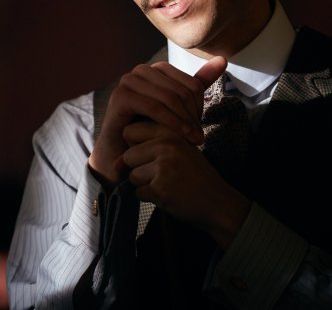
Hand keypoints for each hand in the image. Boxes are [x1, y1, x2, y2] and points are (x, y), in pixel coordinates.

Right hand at [88, 56, 225, 187]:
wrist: (122, 152)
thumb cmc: (150, 129)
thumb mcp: (179, 107)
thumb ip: (198, 83)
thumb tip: (223, 59)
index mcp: (157, 69)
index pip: (191, 83)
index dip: (199, 107)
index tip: (200, 127)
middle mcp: (141, 71)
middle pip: (181, 90)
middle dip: (192, 115)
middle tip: (199, 137)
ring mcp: (128, 81)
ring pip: (169, 98)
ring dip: (184, 121)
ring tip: (193, 140)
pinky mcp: (120, 96)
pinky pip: (154, 107)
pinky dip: (171, 123)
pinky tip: (181, 137)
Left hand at [121, 119, 250, 248]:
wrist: (217, 201)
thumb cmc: (195, 175)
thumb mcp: (178, 149)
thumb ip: (148, 147)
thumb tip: (114, 163)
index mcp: (171, 131)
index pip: (130, 131)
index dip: (136, 147)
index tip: (152, 157)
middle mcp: (167, 145)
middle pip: (128, 155)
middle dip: (139, 169)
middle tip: (162, 175)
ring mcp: (163, 166)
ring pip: (132, 175)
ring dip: (144, 184)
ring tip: (167, 184)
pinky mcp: (160, 188)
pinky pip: (138, 193)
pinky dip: (149, 197)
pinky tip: (168, 195)